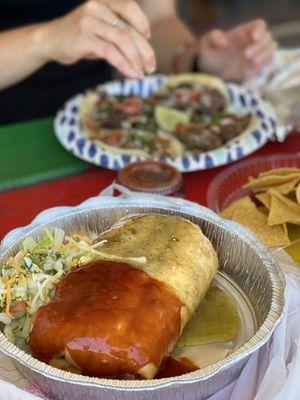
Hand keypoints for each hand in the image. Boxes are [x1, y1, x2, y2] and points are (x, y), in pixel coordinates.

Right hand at [38, 0, 155, 78]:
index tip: (148, 38)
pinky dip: (124, 65)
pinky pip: (110, 52)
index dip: (142, 23)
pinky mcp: (84, 38)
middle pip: (129, 29)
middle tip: (150, 67)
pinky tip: (131, 74)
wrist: (50, 40)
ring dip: (136, 60)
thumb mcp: (101, 28)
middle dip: (144, 51)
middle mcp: (96, 6)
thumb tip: (145, 50)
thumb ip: (119, 32)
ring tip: (142, 74)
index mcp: (103, 1)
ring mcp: (89, 21)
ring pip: (122, 40)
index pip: (129, 7)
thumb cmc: (80, 36)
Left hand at [198, 20, 276, 80]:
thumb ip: (214, 38)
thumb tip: (224, 43)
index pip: (259, 25)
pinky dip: (264, 64)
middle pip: (267, 37)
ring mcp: (256, 53)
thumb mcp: (207, 43)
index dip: (259, 30)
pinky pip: (268, 63)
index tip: (252, 38)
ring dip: (265, 54)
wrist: (211, 71)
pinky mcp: (256, 67)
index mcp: (244, 32)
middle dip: (259, 46)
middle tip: (246, 55)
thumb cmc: (210, 53)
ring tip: (253, 62)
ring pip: (271, 49)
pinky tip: (254, 68)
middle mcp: (252, 41)